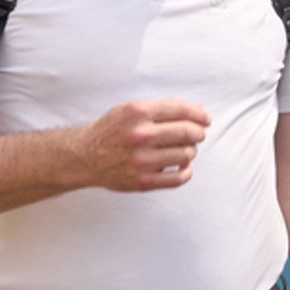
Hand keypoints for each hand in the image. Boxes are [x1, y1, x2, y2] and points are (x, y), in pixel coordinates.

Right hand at [78, 99, 210, 191]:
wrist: (84, 157)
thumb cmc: (112, 131)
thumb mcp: (130, 109)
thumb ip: (162, 108)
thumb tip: (198, 112)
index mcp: (137, 112)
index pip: (181, 109)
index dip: (199, 114)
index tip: (205, 119)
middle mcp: (140, 135)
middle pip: (188, 132)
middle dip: (198, 132)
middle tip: (197, 134)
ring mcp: (142, 160)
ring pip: (187, 154)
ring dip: (190, 151)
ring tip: (182, 149)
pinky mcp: (143, 181)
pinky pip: (179, 178)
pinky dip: (186, 172)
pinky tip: (181, 166)